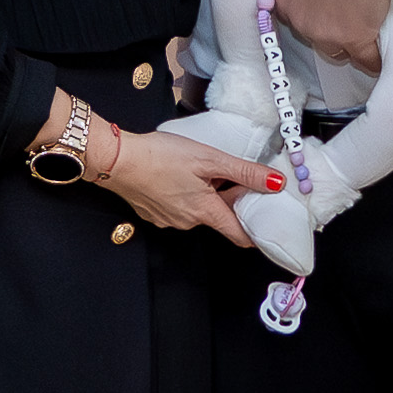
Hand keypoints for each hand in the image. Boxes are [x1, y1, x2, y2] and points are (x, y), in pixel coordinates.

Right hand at [97, 120, 260, 236]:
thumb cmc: (160, 156)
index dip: (257, 231)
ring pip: (199, 211)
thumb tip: (275, 183)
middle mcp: (188, 222)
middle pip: (220, 218)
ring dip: (207, 195)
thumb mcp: (209, 159)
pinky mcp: (154, 213)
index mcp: (205, 211)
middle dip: (230, 201)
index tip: (268, 224)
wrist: (116, 159)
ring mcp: (169, 219)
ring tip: (203, 170)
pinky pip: (179, 207)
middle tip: (234, 177)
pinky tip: (180, 175)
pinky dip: (187, 194)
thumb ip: (244, 172)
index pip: (240, 235)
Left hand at [275, 0, 390, 68]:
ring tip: (366, 34)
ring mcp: (326, 32)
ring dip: (350, 45)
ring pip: (338, 51)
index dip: (313, 13)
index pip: (295, 16)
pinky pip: (366, 60)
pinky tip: (380, 53)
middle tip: (348, 16)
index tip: (326, 10)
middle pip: (315, 36)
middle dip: (330, 29)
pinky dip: (374, 58)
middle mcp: (300, 18)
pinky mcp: (354, 40)